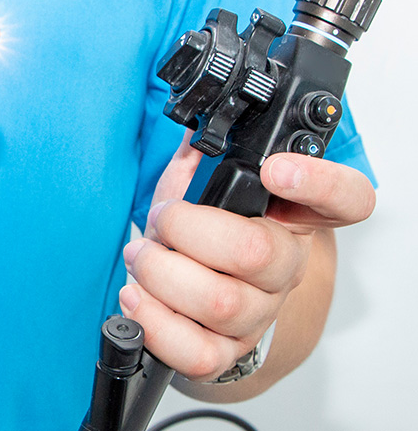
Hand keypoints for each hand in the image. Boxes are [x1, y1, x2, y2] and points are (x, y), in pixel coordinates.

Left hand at [119, 134, 373, 383]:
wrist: (192, 303)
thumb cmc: (194, 238)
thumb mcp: (196, 189)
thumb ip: (196, 158)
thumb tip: (189, 128)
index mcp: (290, 218)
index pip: (345, 200)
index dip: (319, 182)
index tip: (275, 169)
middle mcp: (285, 268)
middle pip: (258, 252)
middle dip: (188, 229)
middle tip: (161, 220)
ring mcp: (258, 314)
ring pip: (220, 302)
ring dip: (161, 272)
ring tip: (140, 256)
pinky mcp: (226, 353)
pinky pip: (197, 351)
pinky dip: (155, 321)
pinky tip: (136, 296)